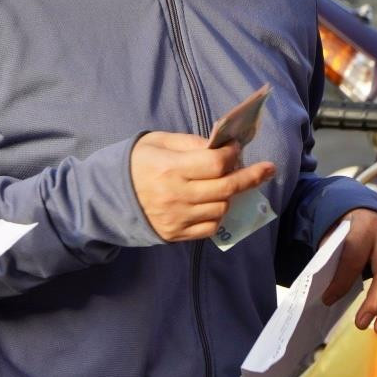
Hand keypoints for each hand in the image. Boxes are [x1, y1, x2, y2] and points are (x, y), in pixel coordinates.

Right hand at [130, 132, 275, 241]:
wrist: (109, 196)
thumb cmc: (135, 163)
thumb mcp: (156, 142)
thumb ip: (189, 142)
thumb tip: (220, 147)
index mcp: (170, 168)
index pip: (215, 163)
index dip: (232, 155)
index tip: (236, 148)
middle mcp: (176, 195)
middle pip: (226, 188)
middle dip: (251, 176)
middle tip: (267, 169)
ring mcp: (177, 218)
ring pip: (221, 208)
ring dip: (230, 195)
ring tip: (228, 184)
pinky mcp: (177, 234)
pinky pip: (211, 226)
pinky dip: (218, 214)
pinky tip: (215, 202)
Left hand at [322, 209, 376, 333]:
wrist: (368, 210)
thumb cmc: (345, 228)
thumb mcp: (334, 233)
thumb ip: (331, 257)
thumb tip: (326, 291)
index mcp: (364, 228)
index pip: (354, 258)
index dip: (341, 281)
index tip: (327, 299)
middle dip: (376, 302)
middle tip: (361, 324)